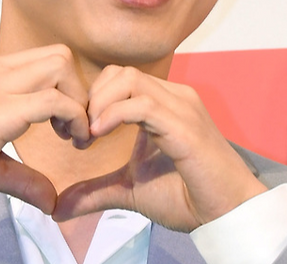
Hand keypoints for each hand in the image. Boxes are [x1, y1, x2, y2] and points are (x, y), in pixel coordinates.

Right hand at [0, 45, 89, 211]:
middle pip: (60, 56)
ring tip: (72, 135)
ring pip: (61, 67)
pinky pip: (54, 100)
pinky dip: (74, 118)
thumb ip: (24, 175)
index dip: (67, 87)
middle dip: (78, 89)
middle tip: (73, 128)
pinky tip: (72, 140)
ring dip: (78, 100)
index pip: (46, 58)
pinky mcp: (1, 110)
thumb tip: (51, 199)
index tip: (65, 123)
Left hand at [53, 65, 266, 230]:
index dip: (94, 98)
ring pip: (129, 80)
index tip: (80, 130)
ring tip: (90, 133)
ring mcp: (181, 106)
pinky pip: (141, 104)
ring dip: (100, 103)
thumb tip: (58, 207)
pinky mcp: (184, 125)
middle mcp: (173, 96)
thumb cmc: (185, 196)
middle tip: (81, 131)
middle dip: (93, 97)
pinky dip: (113, 115)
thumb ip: (96, 191)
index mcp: (163, 103)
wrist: (228, 213)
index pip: (120, 77)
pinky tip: (98, 135)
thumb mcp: (130, 191)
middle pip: (120, 72)